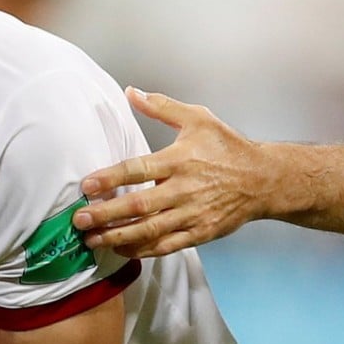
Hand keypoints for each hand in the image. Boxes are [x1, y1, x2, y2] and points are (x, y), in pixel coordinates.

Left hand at [72, 87, 269, 256]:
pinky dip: (143, 250)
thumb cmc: (228, 147)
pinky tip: (121, 250)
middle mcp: (184, 189)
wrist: (265, 179)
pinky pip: (168, 245)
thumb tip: (131, 92)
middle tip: (79, 220)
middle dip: (106, 214)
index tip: (87, 185)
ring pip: (150, 230)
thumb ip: (162, 107)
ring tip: (92, 239)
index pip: (138, 170)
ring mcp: (192, 214)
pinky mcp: (200, 232)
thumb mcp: (198, 118)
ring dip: (118, 237)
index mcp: (180, 160)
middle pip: (139, 206)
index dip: (110, 178)